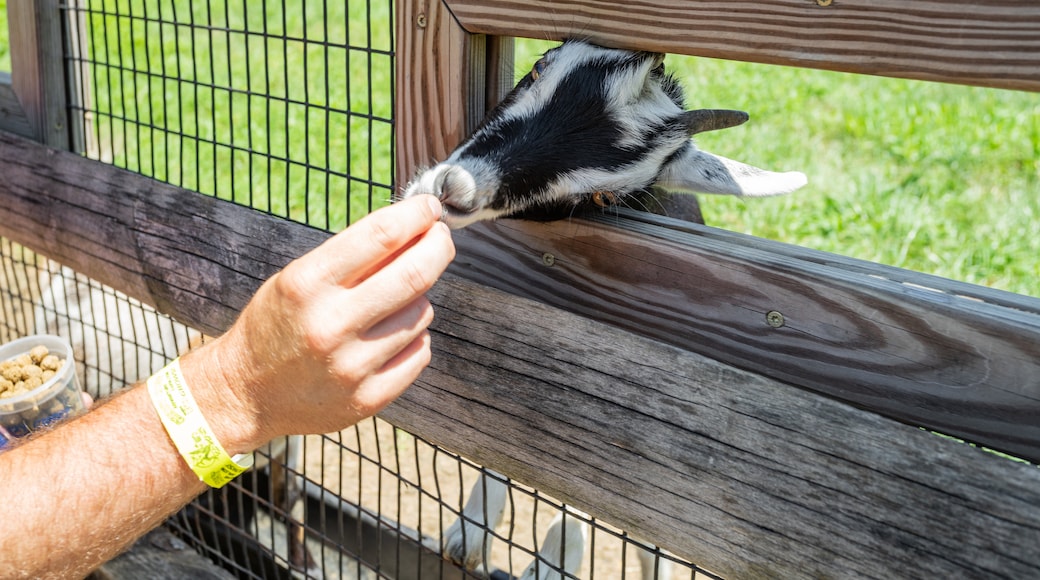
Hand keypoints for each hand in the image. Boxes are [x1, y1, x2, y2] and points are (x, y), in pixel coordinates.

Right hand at [182, 195, 454, 450]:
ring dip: (418, 298)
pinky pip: (420, 352)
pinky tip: (390, 336)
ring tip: (392, 301)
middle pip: (415, 274)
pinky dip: (414, 337)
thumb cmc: (278, 323)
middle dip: (438, 247)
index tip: (430, 208)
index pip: (381, 235)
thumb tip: (416, 225)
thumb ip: (354, 257)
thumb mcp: (299, 278)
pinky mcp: (369, 398)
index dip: (416, 215)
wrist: (246, 393)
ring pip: (422, 313)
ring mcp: (352, 367)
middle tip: (440, 239)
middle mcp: (330, 325)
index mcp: (306, 284)